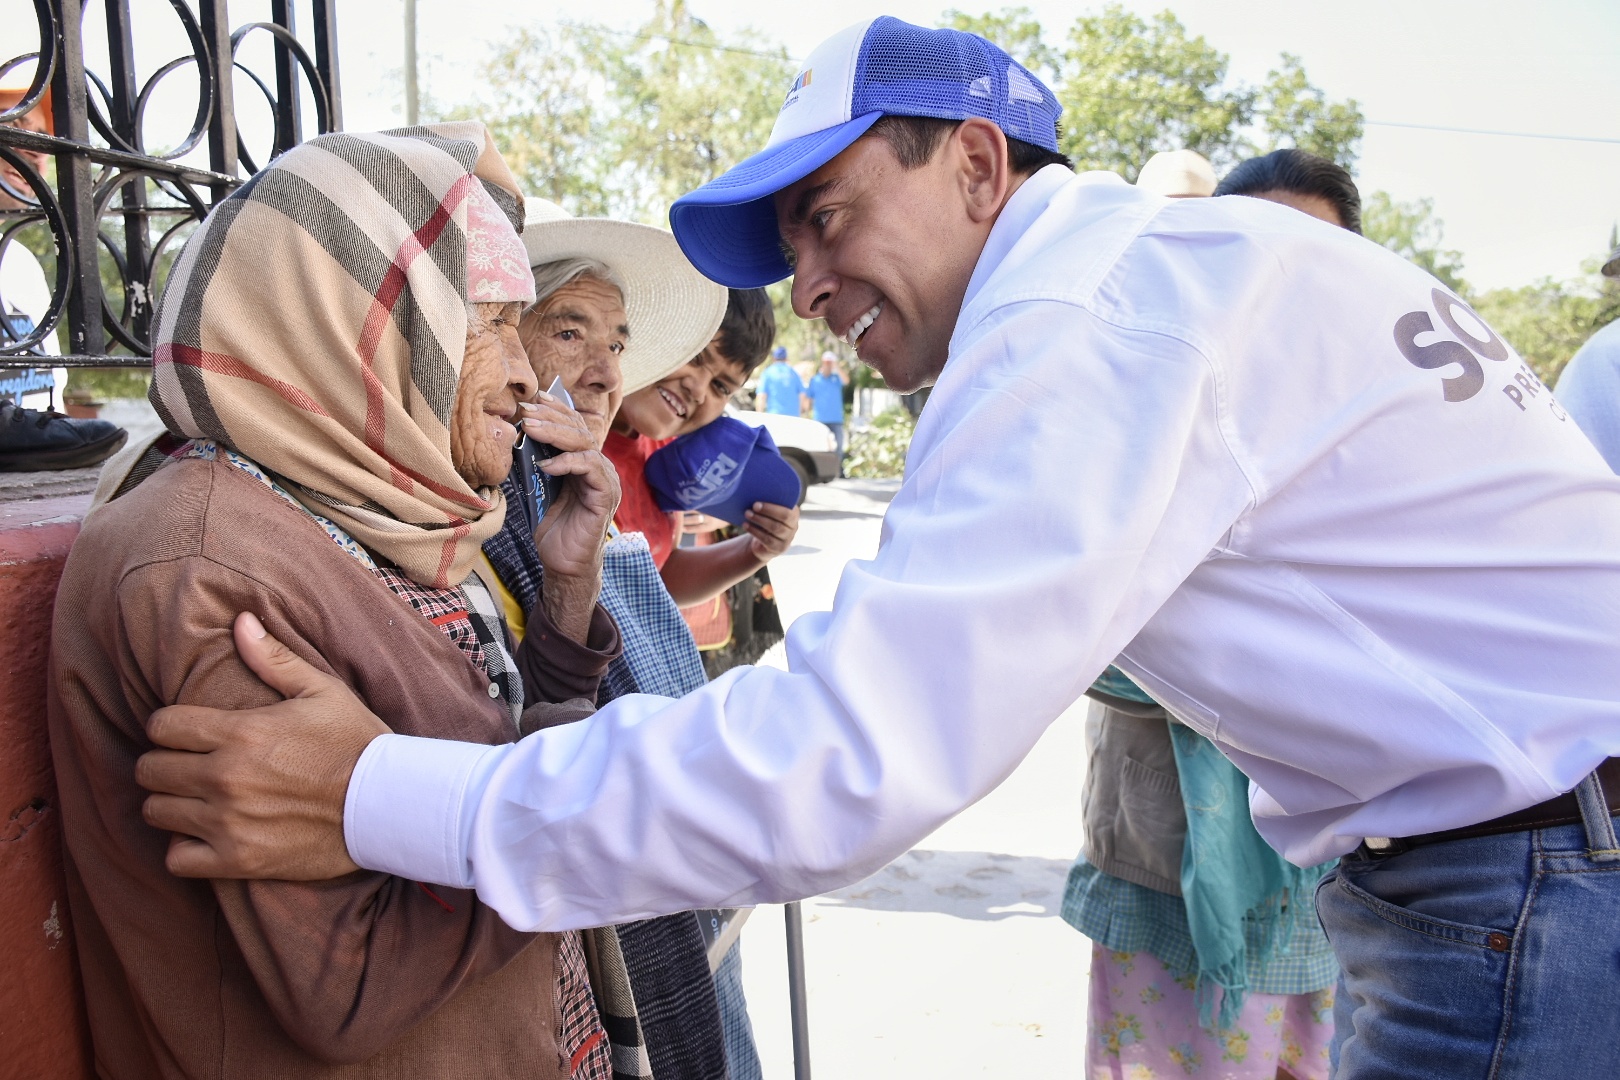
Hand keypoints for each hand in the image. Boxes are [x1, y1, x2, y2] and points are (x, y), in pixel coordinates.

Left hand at [135, 612, 390, 879]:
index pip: (161, 725)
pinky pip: (178, 859)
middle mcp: (226, 777)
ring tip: (196, 798)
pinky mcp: (238, 860)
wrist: (388, 805)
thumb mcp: (322, 691)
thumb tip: (241, 621)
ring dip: (172, 803)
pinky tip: (205, 834)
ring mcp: (228, 822)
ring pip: (156, 811)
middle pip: (149, 769)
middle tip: (190, 764)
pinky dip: (186, 848)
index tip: (187, 731)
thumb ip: (274, 659)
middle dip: (165, 762)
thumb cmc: (356, 743)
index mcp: (241, 732)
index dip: (170, 725)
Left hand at [520, 395, 619, 581]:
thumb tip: (518, 434)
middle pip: (581, 430)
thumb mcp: (539, 487)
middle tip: (527, 411)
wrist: (564, 563)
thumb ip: (536, 462)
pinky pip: (590, 467)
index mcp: (585, 462)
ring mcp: (605, 480)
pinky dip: (568, 462)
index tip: (536, 398)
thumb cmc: (552, 527)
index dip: (557, 409)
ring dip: (556, 433)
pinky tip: (546, 463)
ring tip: (531, 428)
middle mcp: (599, 467)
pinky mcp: (605, 495)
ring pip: (586, 444)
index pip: (575, 426)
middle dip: (552, 417)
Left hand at [742, 501, 798, 561]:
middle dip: (768, 510)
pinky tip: (745, 525)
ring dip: (759, 520)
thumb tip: (754, 488)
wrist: (764, 543)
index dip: (773, 506)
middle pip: (784, 517)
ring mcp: (787, 538)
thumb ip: (768, 501)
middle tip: (753, 506)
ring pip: (775, 528)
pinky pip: (767, 539)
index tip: (757, 502)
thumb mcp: (770, 511)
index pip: (788, 508)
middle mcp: (794, 526)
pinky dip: (755, 531)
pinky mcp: (778, 548)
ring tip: (747, 514)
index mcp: (794, 513)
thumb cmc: (766, 520)